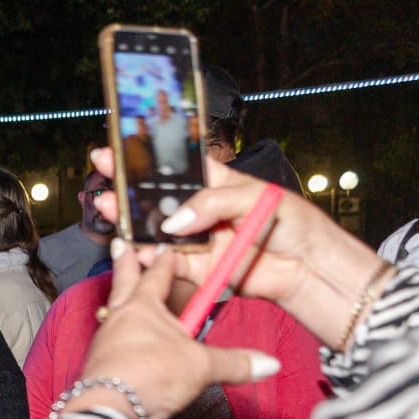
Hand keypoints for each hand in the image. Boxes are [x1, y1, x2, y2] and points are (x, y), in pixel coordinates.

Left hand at [65, 244, 279, 418]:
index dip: (164, 261)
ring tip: (126, 296)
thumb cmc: (149, 375)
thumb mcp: (201, 366)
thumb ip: (235, 363)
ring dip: (121, 301)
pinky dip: (119, 337)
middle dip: (125, 262)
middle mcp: (119, 318)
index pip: (156, 275)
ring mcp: (105, 342)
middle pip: (123, 282)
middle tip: (119, 244)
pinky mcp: (100, 366)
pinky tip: (128, 346)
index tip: (166, 248)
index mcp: (143, 306)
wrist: (111, 410)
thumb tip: (268, 363)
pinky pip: (111, 343)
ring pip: (114, 312)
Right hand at [87, 147, 384, 348]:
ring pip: (161, 230)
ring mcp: (205, 239)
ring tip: (109, 210)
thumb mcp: (257, 200)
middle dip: (131, 187)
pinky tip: (137, 248)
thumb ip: (213, 204)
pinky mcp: (205, 269)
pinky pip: (172, 263)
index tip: (123, 147)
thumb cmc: (298, 226)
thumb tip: (175, 221)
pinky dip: (154, 258)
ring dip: (134, 222)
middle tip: (104, 174)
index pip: (182, 166)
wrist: (314, 271)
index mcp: (223, 183)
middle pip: (162, 197)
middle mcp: (209, 210)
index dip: (153, 158)